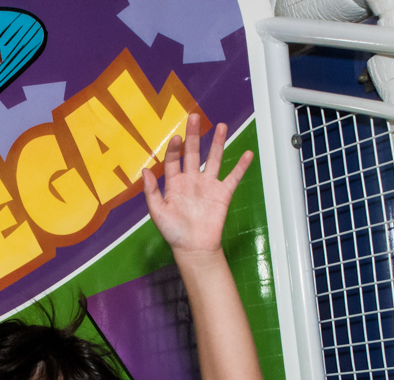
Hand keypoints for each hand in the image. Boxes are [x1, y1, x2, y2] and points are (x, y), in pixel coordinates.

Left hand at [141, 114, 253, 255]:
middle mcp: (192, 180)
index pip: (174, 160)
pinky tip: (248, 153)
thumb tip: (145, 170)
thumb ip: (151, 191)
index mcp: (175, 183)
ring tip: (221, 125)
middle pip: (193, 152)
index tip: (178, 137)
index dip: (175, 148)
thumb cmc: (173, 232)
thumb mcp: (157, 212)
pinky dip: (241, 166)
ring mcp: (208, 185)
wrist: (194, 248)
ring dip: (217, 142)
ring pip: (214, 159)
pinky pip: (234, 176)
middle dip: (194, 135)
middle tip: (194, 117)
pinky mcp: (223, 193)